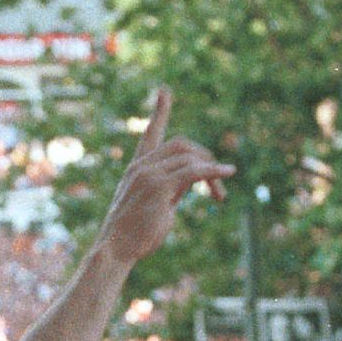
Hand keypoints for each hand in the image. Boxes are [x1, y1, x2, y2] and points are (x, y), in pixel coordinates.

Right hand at [93, 88, 233, 270]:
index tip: (165, 91)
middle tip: (218, 186)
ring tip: (220, 196)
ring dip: (211, 173)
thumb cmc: (134, 236)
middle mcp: (141, 165)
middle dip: (204, 159)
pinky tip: (227, 174)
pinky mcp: (158, 187)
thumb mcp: (155, 206)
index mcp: (138, 168)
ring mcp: (148, 174)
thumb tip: (192, 180)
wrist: (114, 250)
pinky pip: (192, 171)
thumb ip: (171, 188)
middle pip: (181, 145)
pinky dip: (212, 171)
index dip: (159, 113)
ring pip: (189, 157)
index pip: (150, 134)